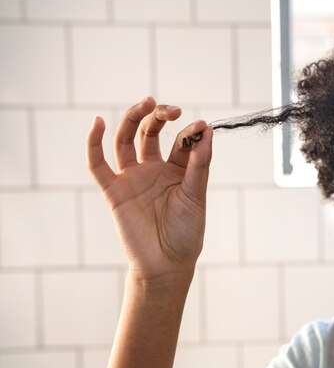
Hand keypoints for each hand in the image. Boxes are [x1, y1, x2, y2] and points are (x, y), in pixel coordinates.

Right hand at [87, 96, 212, 284]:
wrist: (167, 264)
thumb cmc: (186, 232)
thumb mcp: (196, 194)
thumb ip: (199, 164)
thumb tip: (206, 130)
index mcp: (177, 170)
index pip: (181, 141)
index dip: (190, 131)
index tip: (202, 127)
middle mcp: (154, 169)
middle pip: (150, 132)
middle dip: (159, 116)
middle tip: (171, 109)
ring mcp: (133, 178)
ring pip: (127, 140)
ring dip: (134, 118)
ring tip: (146, 103)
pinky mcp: (114, 191)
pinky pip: (98, 164)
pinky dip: (93, 143)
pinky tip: (96, 122)